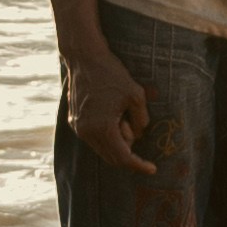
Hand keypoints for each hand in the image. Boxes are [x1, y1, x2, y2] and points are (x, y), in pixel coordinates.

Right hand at [60, 39, 156, 178]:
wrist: (84, 58)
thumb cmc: (112, 74)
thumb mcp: (136, 95)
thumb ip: (142, 121)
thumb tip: (139, 136)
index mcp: (103, 128)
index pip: (124, 157)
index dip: (139, 165)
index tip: (153, 169)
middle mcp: (87, 132)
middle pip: (112, 157)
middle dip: (128, 150)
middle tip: (132, 124)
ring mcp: (78, 128)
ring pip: (102, 148)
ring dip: (116, 140)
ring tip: (120, 114)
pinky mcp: (73, 121)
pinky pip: (93, 138)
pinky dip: (106, 135)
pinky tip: (110, 114)